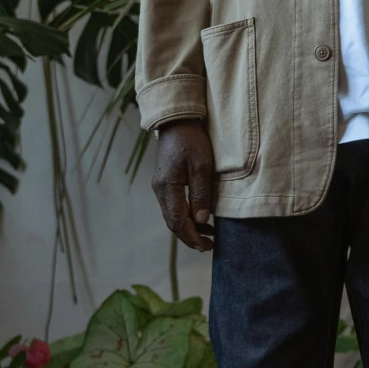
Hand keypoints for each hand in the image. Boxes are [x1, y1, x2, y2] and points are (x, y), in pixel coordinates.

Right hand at [151, 119, 216, 249]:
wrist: (176, 121)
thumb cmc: (191, 140)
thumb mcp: (202, 165)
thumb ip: (201, 194)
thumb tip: (202, 220)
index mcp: (167, 187)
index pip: (178, 221)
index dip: (192, 237)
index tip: (207, 246)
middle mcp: (159, 190)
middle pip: (172, 223)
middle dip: (190, 237)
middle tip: (209, 246)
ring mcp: (160, 187)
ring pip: (172, 216)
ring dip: (188, 228)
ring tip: (208, 235)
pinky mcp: (165, 184)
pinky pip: (173, 207)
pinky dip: (185, 217)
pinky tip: (199, 219)